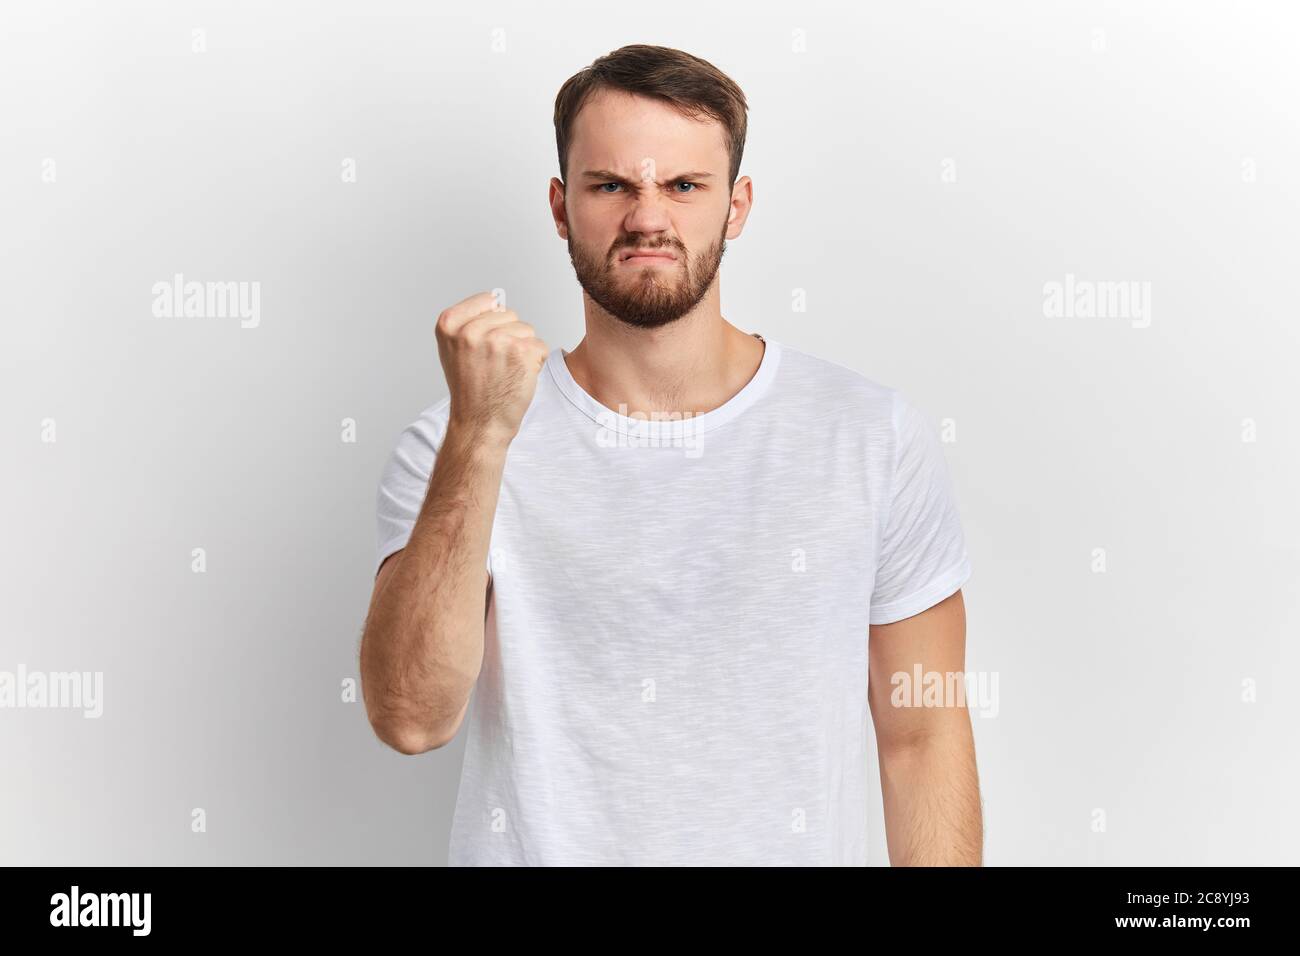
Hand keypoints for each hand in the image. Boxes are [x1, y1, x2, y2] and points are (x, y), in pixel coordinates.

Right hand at [434, 291, 549, 444]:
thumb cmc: (470, 390)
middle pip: (509, 314)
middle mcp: (471, 330)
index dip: (492, 323)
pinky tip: (517, 378)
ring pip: (527, 330)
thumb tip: (496, 300)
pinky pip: (540, 346)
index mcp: (449, 323)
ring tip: (504, 371)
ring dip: (522, 350)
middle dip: (508, 337)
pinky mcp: (521, 353)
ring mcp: (497, 340)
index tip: (481, 347)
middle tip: (493, 365)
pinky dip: (534, 362)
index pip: (488, 300)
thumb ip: (470, 321)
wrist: (479, 424)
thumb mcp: (455, 349)